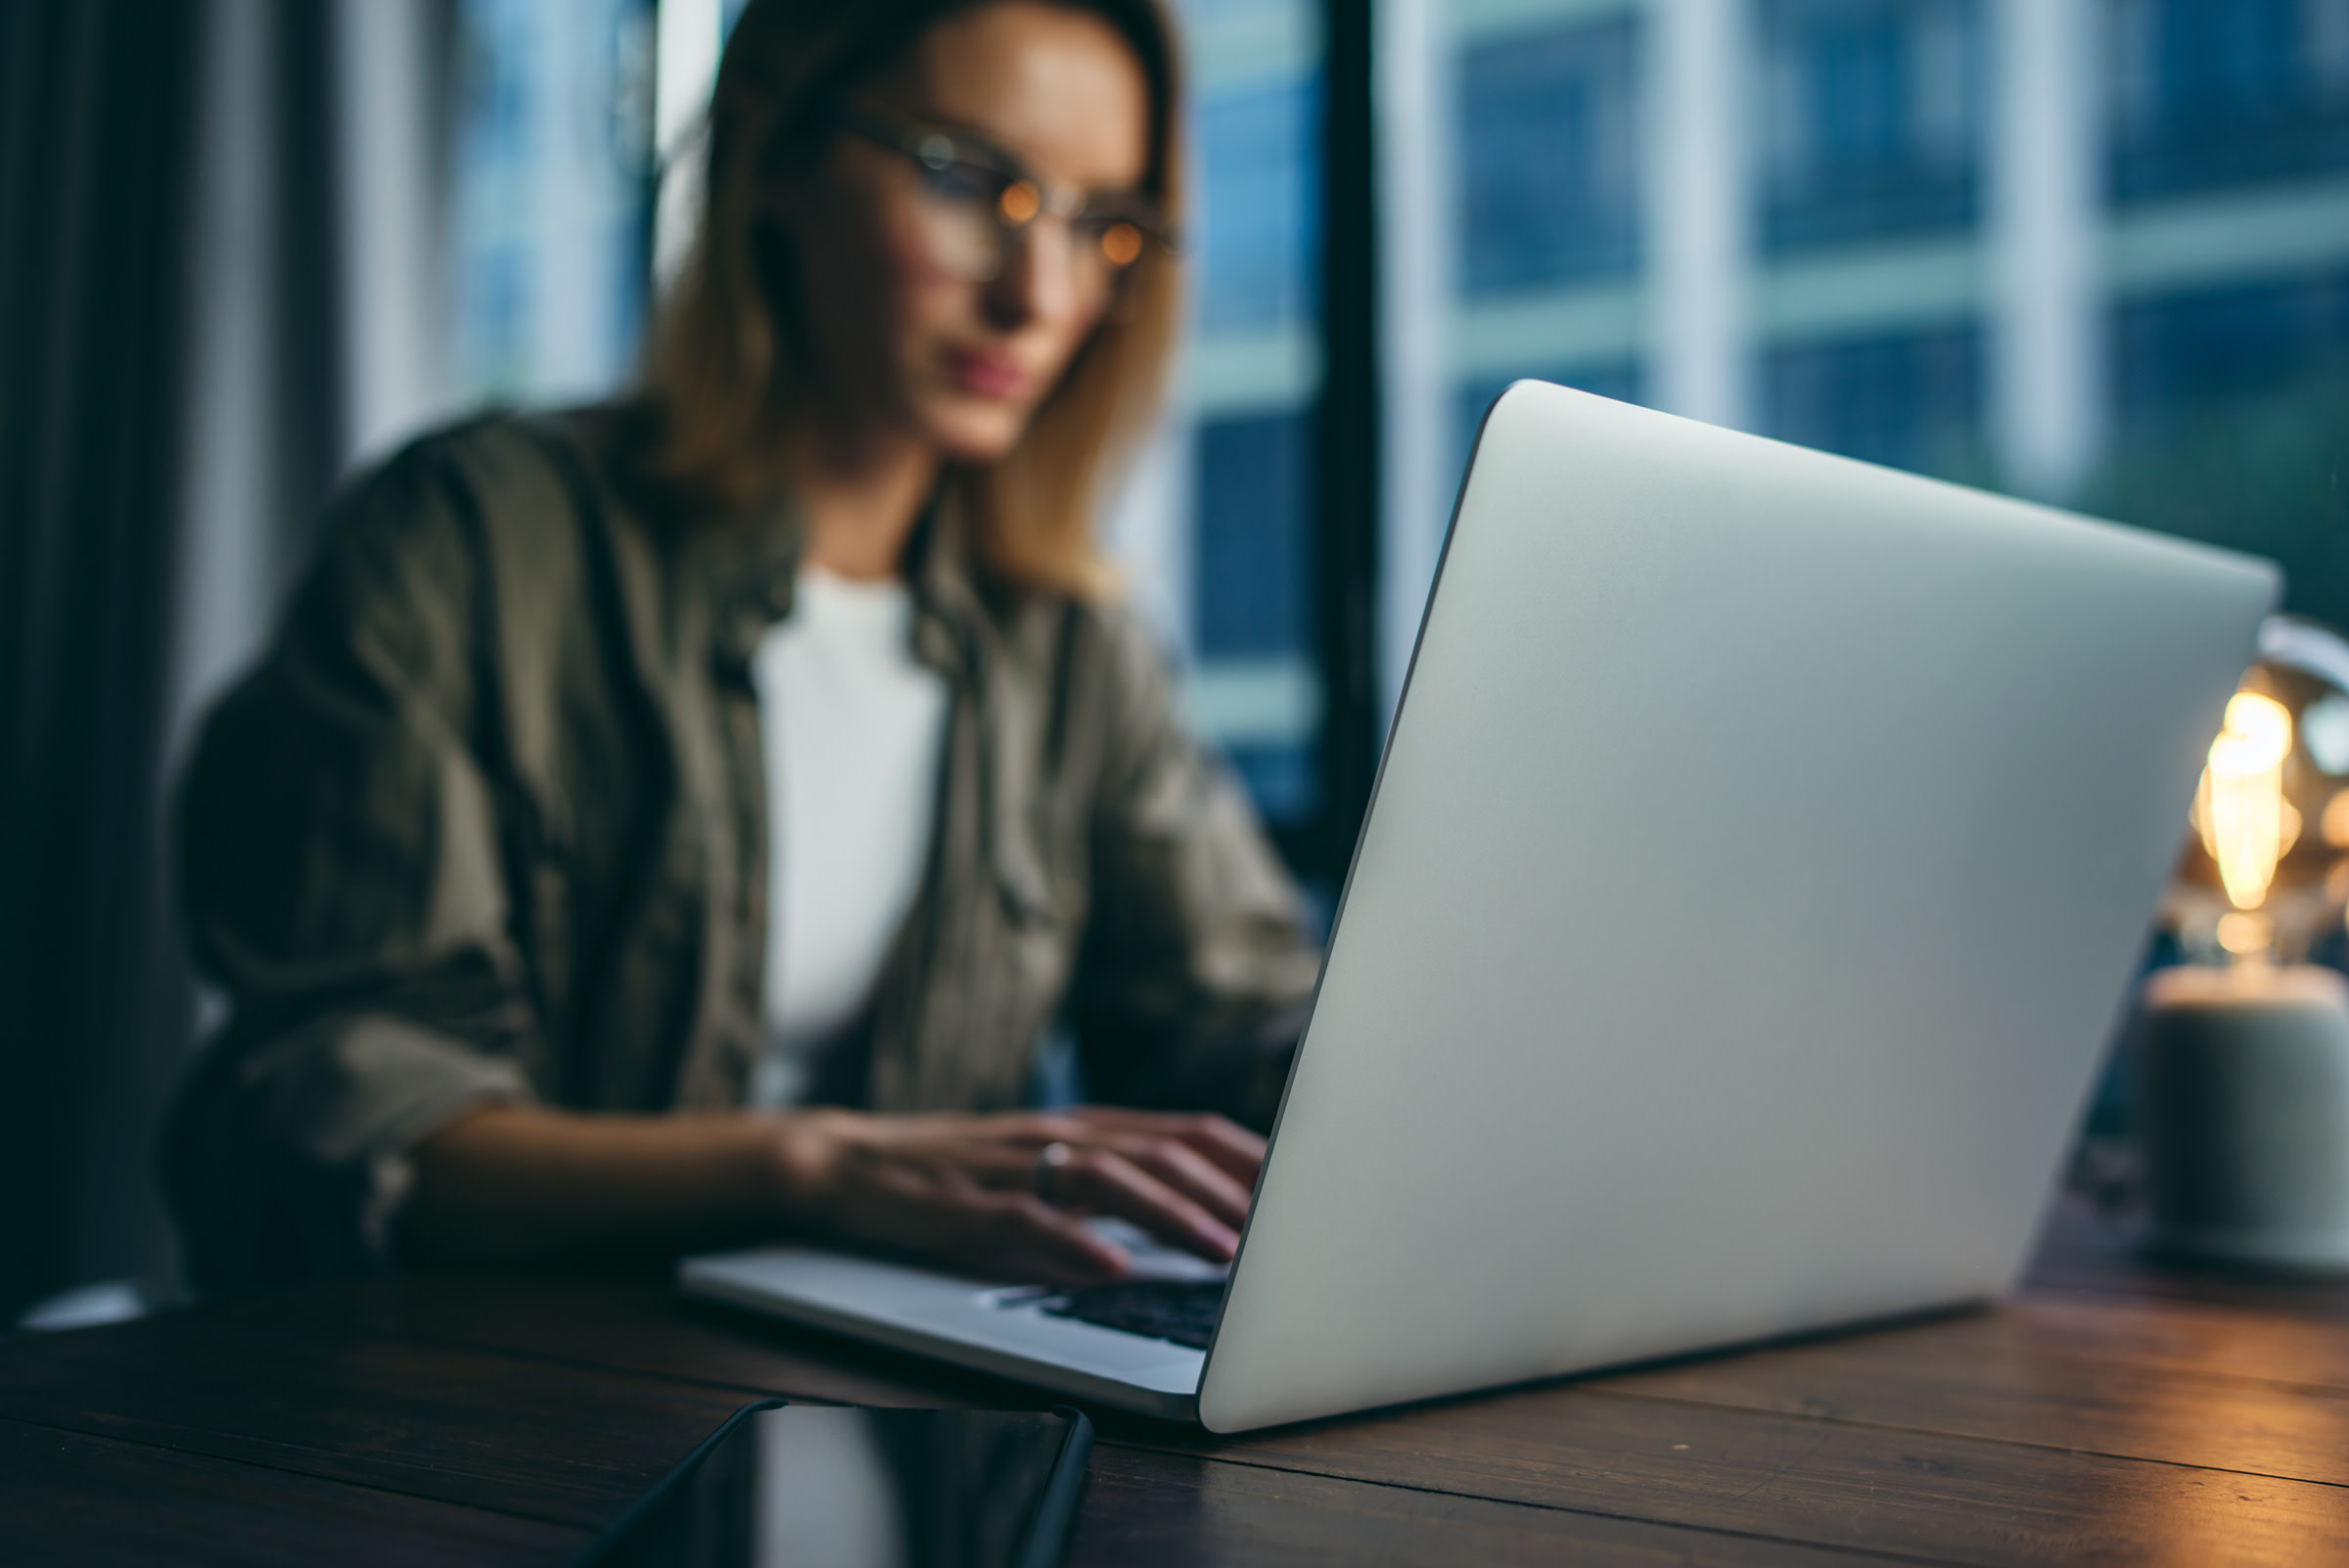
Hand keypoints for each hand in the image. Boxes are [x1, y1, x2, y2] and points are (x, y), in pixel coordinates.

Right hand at [775, 1106, 1266, 1286]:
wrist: (844, 1164)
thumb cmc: (954, 1177)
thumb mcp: (1042, 1174)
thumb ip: (1111, 1189)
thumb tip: (1194, 1220)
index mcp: (1083, 1128)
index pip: (1184, 1131)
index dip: (1245, 1158)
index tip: (1299, 1188)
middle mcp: (1056, 1136)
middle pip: (1160, 1150)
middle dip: (1228, 1190)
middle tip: (1280, 1231)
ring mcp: (1010, 1165)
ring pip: (1107, 1179)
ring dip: (1172, 1215)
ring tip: (1219, 1251)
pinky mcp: (963, 1202)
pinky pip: (1025, 1220)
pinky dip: (1072, 1241)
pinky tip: (1111, 1265)